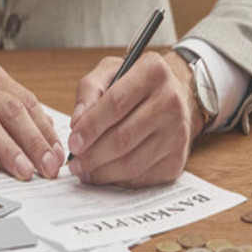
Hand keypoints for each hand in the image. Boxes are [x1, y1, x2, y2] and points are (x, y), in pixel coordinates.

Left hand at [66, 50, 202, 187]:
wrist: (175, 97)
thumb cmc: (136, 84)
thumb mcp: (109, 71)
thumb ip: (89, 90)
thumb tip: (76, 123)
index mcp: (153, 72)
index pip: (116, 104)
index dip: (91, 127)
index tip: (72, 142)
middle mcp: (171, 101)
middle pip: (124, 137)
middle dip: (93, 155)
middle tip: (75, 163)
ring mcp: (178, 133)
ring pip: (133, 162)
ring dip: (102, 172)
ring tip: (84, 170)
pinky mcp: (177, 159)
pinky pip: (142, 177)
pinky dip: (118, 180)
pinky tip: (104, 174)